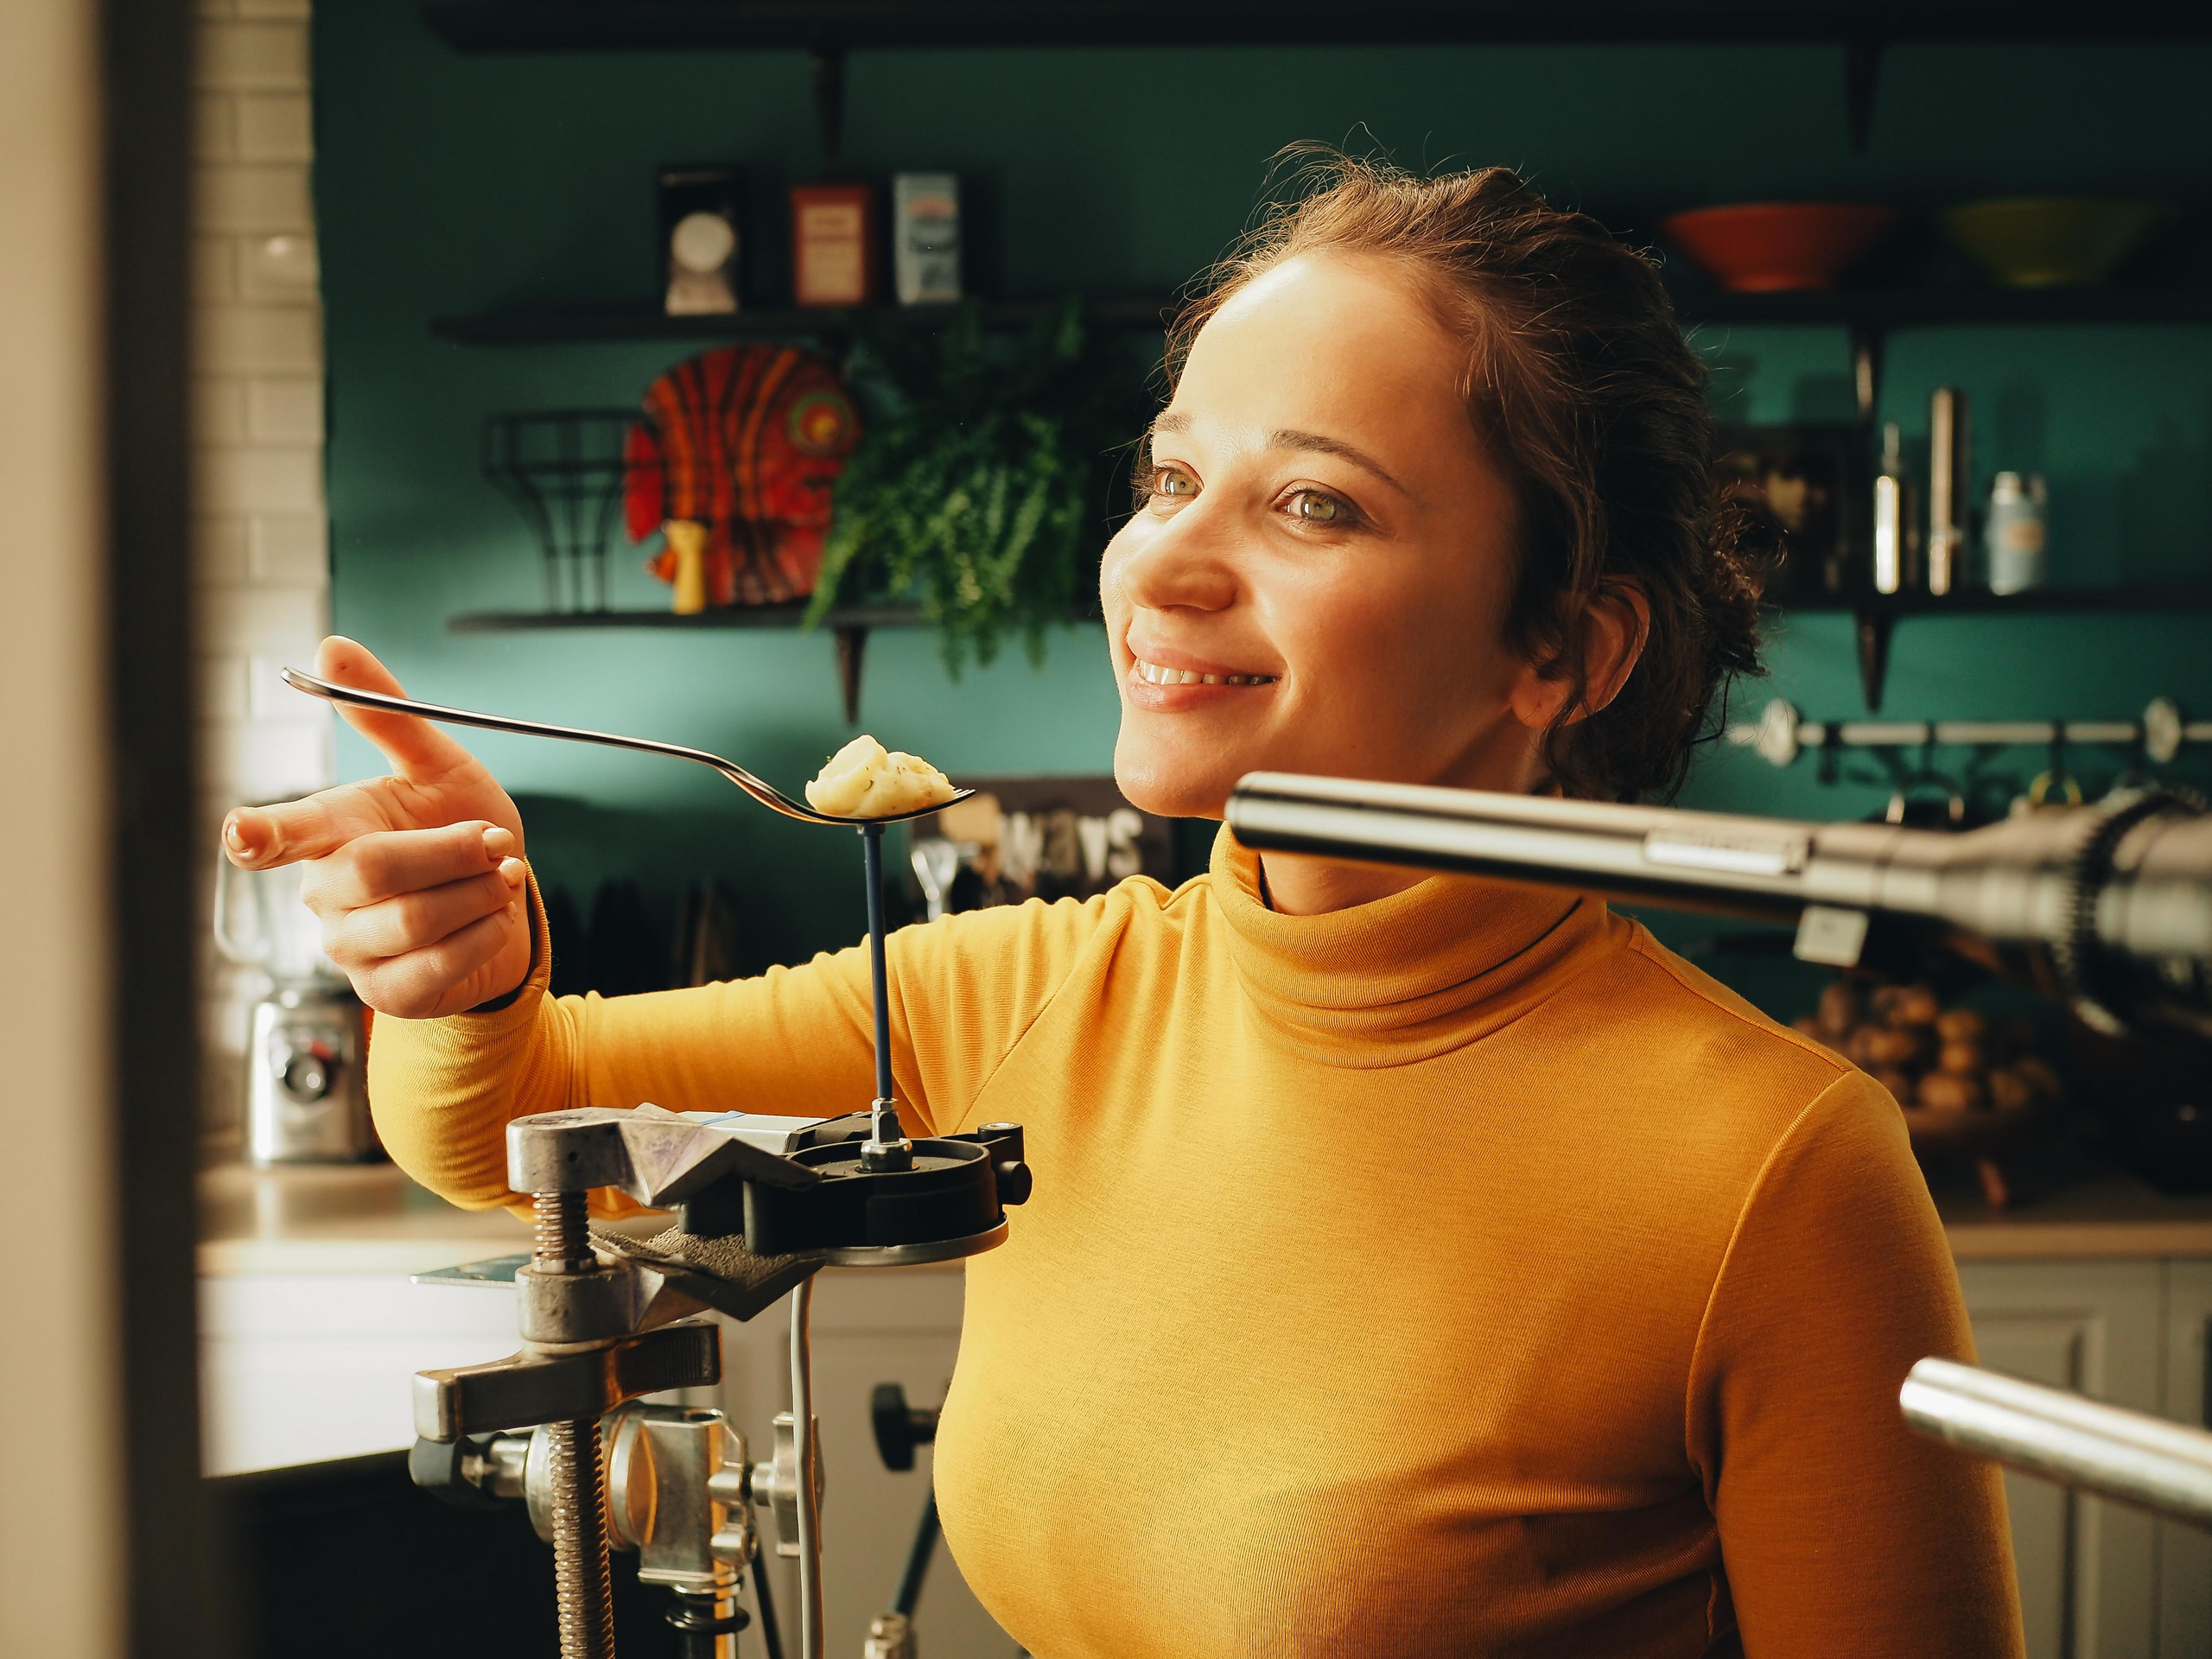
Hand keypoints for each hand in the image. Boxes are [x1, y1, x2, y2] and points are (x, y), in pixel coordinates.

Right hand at [221, 636, 534, 1018]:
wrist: (508, 898)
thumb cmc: (460, 827)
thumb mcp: (437, 762)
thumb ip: (386, 711)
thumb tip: (333, 648)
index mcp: (329, 831)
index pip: (277, 835)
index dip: (258, 833)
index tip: (242, 829)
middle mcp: (326, 892)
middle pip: (373, 870)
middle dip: (450, 851)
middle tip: (494, 841)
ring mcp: (351, 947)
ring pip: (413, 920)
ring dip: (477, 893)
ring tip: (500, 875)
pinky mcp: (386, 993)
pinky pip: (436, 966)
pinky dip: (483, 935)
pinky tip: (491, 917)